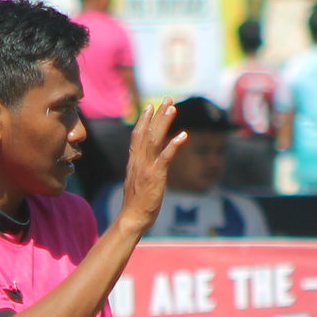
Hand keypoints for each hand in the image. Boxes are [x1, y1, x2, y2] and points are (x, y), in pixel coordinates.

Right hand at [113, 100, 185, 235]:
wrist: (132, 217)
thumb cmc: (136, 203)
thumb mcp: (137, 181)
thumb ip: (140, 168)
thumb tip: (144, 163)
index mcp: (134, 161)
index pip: (137, 135)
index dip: (144, 119)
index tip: (151, 106)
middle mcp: (139, 161)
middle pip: (146, 131)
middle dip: (157, 114)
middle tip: (167, 99)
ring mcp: (146, 167)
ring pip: (154, 139)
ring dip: (164, 123)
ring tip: (173, 108)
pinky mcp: (155, 176)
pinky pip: (165, 157)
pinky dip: (174, 145)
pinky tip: (183, 135)